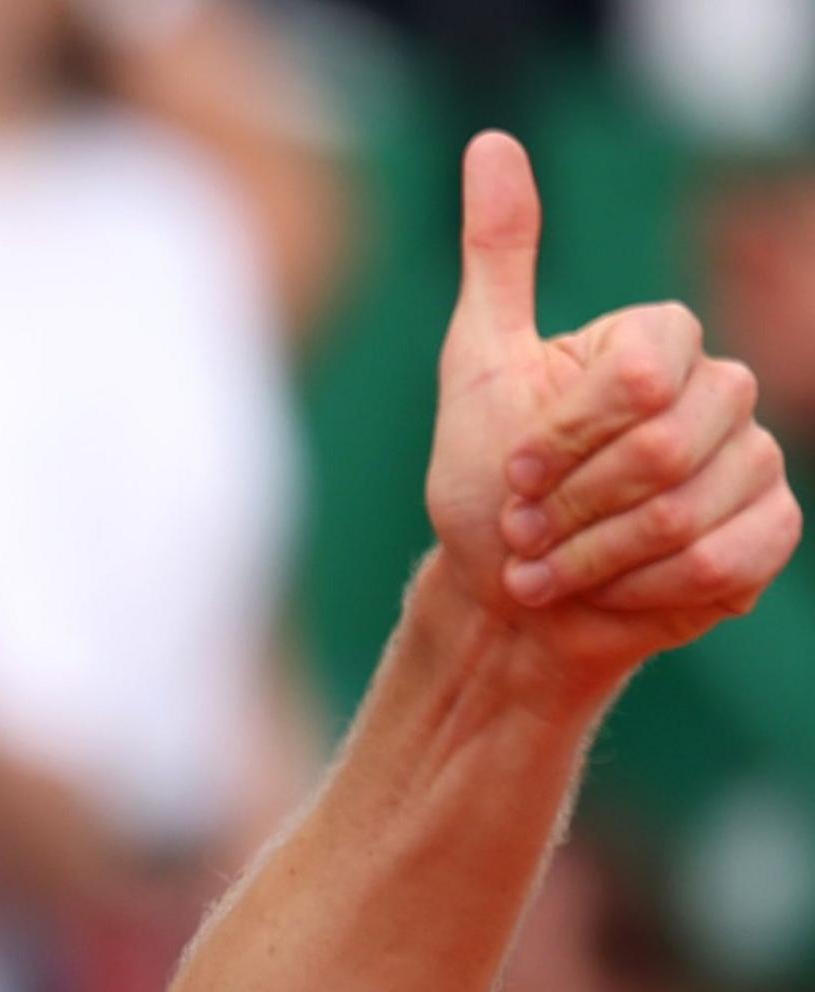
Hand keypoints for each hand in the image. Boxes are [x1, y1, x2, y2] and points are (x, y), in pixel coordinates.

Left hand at [430, 132, 798, 685]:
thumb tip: (492, 142)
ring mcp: (754, 460)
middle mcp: (720, 390)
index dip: (562, 438)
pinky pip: (722, 559)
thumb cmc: (486, 484)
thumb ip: (500, 258)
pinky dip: (643, 588)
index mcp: (657, 342)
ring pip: (686, 511)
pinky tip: (604, 592)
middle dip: (570, 505)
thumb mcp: (477, 364)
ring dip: (593, 556)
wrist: (507, 596)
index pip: (638, 376)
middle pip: (661, 449)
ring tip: (546, 568)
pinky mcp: (767, 531)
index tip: (509, 471)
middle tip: (523, 530)